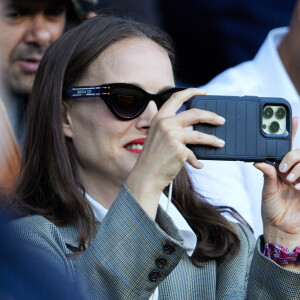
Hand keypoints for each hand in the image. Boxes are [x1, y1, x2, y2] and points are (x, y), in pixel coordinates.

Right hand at [126, 88, 224, 217]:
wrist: (146, 176)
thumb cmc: (153, 158)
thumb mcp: (158, 137)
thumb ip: (173, 129)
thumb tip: (196, 128)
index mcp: (159, 118)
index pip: (176, 98)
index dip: (191, 92)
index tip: (204, 92)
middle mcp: (165, 124)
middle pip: (195, 113)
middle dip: (211, 116)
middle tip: (221, 120)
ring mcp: (172, 136)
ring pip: (200, 135)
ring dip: (213, 140)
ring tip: (221, 143)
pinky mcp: (179, 150)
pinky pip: (195, 154)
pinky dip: (197, 161)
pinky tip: (198, 165)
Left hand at [255, 117, 299, 249]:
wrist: (282, 228)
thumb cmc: (271, 209)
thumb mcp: (267, 191)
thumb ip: (267, 175)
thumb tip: (259, 161)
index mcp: (280, 169)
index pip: (286, 148)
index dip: (291, 133)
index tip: (293, 119)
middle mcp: (293, 171)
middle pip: (299, 153)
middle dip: (292, 158)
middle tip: (284, 171)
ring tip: (292, 183)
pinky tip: (299, 189)